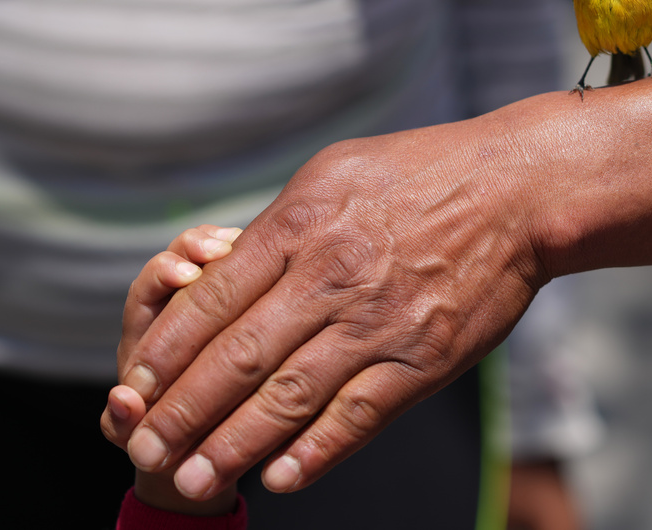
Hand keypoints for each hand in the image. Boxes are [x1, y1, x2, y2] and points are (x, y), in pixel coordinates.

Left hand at [110, 118, 550, 499]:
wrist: (517, 189)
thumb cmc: (426, 170)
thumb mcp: (338, 171)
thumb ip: (283, 223)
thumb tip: (228, 263)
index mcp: (302, 226)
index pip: (212, 300)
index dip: (166, 352)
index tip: (134, 389)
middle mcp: (332, 277)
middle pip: (238, 358)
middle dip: (183, 413)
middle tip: (144, 451)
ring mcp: (380, 322)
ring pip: (289, 397)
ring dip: (234, 446)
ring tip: (193, 482)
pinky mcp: (426, 358)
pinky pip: (360, 415)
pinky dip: (316, 452)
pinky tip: (280, 479)